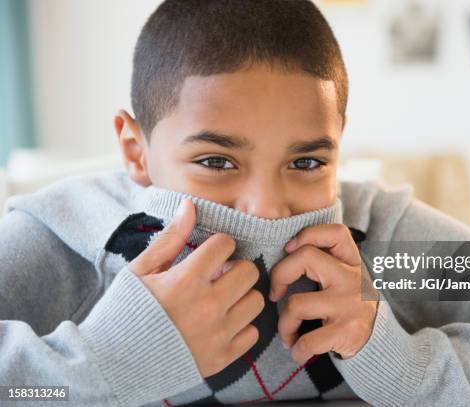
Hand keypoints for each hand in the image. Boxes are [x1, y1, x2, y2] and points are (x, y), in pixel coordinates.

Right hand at [128, 200, 264, 377]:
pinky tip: (222, 323)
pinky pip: (252, 333)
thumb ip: (171, 238)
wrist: (111, 364)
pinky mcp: (221, 359)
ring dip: (241, 296)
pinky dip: (241, 326)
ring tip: (222, 298)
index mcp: (185, 281)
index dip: (218, 245)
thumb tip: (190, 205)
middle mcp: (207, 307)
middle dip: (235, 267)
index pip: (225, 245)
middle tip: (219, 275)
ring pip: (256, 301)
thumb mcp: (140, 271)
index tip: (210, 254)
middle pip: (249, 271)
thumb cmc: (123, 311)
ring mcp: (216, 335)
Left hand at [269, 224, 378, 364]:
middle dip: (279, 276)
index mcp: (351, 262)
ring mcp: (349, 305)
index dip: (308, 234)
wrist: (379, 342)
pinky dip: (297, 350)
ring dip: (284, 324)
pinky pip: (307, 340)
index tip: (289, 249)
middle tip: (275, 295)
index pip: (335, 232)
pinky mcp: (347, 331)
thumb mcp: (346, 278)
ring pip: (296, 304)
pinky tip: (299, 352)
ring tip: (288, 334)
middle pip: (305, 257)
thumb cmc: (350, 305)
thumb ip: (325, 262)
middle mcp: (352, 279)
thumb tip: (285, 251)